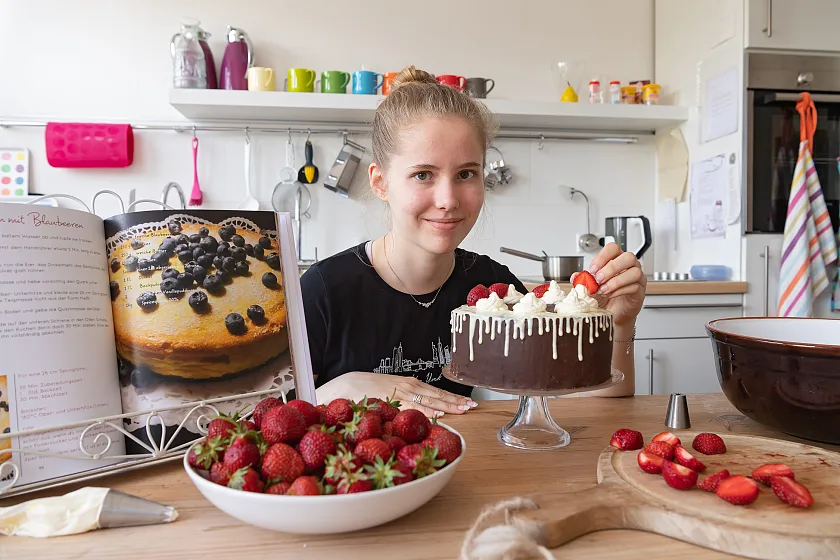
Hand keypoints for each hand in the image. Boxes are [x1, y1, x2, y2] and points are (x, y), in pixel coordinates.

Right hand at [315, 372, 476, 417]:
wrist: (343, 386)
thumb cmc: (366, 391)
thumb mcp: (388, 394)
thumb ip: (403, 401)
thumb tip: (420, 412)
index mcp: (409, 385)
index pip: (435, 393)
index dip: (452, 398)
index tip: (468, 403)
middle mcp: (407, 387)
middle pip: (436, 395)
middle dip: (455, 401)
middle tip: (473, 406)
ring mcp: (399, 393)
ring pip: (428, 400)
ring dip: (447, 405)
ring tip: (463, 409)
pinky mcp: (390, 401)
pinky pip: (411, 406)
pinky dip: (426, 409)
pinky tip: (437, 413)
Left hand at [572, 242, 645, 326]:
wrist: (613, 313)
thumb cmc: (605, 296)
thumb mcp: (590, 286)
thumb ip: (583, 279)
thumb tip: (575, 276)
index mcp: (617, 259)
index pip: (613, 248)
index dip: (602, 257)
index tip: (593, 269)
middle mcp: (629, 266)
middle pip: (628, 257)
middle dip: (611, 268)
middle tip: (598, 280)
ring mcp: (637, 278)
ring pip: (634, 272)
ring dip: (616, 281)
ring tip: (603, 290)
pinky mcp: (640, 291)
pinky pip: (634, 287)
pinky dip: (619, 291)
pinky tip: (610, 295)